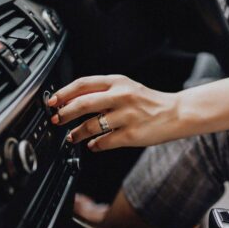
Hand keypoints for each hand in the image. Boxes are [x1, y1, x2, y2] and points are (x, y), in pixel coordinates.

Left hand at [48, 75, 180, 151]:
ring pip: (91, 125)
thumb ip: (103, 91)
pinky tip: (93, 145)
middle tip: (56, 120)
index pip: (83, 84)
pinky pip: (105, 142)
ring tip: (72, 137)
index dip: (63, 93)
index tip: (52, 101)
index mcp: (118, 82)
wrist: (176, 113)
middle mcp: (121, 96)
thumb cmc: (149, 101)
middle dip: (64, 113)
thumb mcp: (126, 88)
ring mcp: (127, 116)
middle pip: (83, 103)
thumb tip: (73, 100)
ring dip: (77, 133)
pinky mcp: (131, 134)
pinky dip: (95, 145)